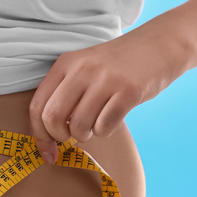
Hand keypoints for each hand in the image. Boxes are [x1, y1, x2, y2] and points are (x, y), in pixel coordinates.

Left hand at [28, 27, 190, 163]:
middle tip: (72, 137)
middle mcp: (82, 69)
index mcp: (65, 64)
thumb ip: (64, 93)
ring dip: (85, 135)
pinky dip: (104, 131)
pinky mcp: (128, 91)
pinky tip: (111, 118)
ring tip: (95, 124)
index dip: (39, 135)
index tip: (47, 152)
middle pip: (53, 119)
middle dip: (60, 137)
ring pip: (79, 126)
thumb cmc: (118, 65)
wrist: (159, 45)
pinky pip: (105, 127)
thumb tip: (47, 135)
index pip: (37, 107)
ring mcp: (105, 79)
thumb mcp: (84, 67)